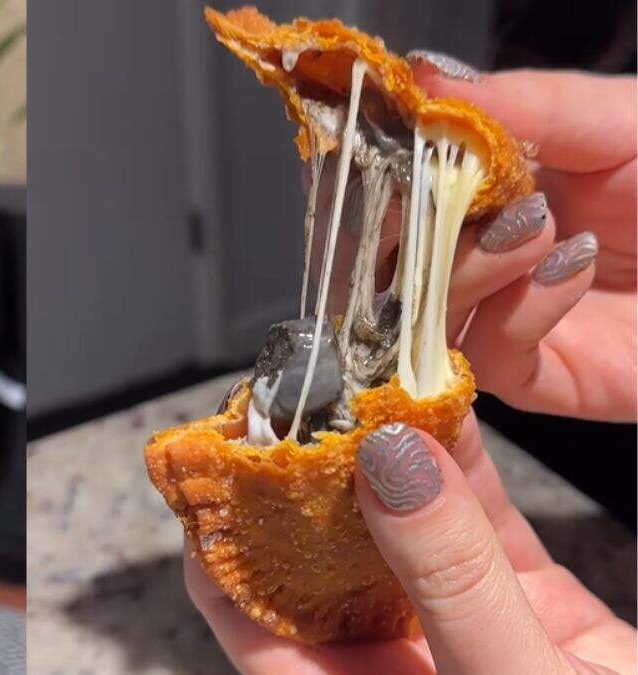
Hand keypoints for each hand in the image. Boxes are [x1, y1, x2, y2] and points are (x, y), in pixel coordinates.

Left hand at [185, 414, 635, 673]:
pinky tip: (441, 407)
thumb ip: (448, 579)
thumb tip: (387, 462)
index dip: (220, 539)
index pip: (247, 619)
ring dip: (381, 461)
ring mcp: (459, 633)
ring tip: (357, 387)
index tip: (213, 461)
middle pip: (316, 563)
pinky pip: (482, 529)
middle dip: (302, 481)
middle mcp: (393, 664)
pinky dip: (461, 468)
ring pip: (400, 534)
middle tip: (289, 403)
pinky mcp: (530, 610)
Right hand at [416, 65, 636, 422]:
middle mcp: (489, 255)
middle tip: (459, 199)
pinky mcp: (542, 379)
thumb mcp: (616, 122)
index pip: (408, 187)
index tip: (396, 144)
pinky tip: (568, 270)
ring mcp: (508, 318)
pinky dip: (513, 315)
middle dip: (419, 227)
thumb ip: (522, 105)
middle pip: (398, 257)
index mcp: (497, 188)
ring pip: (426, 314)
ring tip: (536, 229)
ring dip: (465, 268)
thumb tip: (421, 79)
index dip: (396, 170)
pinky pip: (489, 360)